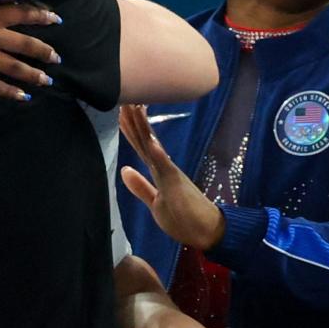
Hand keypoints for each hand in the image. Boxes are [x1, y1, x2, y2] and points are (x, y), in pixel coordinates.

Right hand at [0, 2, 63, 101]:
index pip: (23, 13)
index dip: (41, 16)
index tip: (57, 19)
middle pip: (25, 44)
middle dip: (44, 52)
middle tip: (57, 58)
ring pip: (15, 66)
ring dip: (33, 74)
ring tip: (47, 80)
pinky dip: (11, 91)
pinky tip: (23, 97)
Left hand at [119, 105, 225, 250]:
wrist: (208, 232)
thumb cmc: (184, 219)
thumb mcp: (155, 203)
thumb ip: (140, 186)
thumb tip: (124, 169)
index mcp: (158, 171)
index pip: (141, 145)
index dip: (129, 128)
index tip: (120, 109)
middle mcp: (163, 168)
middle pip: (144, 140)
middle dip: (133, 119)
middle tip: (124, 94)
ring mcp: (170, 174)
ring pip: (152, 147)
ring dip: (143, 128)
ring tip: (135, 106)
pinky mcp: (177, 184)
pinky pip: (165, 167)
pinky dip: (158, 154)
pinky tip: (151, 140)